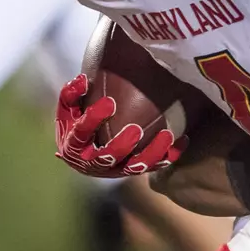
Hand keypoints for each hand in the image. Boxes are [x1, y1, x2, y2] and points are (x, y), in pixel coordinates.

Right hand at [55, 73, 184, 176]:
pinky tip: (182, 141)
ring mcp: (115, 169)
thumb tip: (84, 80)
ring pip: (134, 167)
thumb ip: (72, 95)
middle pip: (108, 157)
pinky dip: (168, 155)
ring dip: (152, 152)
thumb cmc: (76, 125)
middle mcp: (93, 163)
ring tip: (167, 135)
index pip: (81, 134)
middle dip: (122, 144)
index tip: (109, 103)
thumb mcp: (68, 110)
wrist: (83, 153)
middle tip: (135, 129)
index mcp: (74, 146)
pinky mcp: (131, 170)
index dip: (94, 119)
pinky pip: (153, 166)